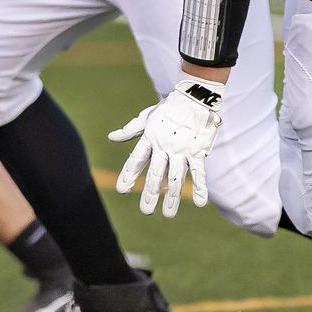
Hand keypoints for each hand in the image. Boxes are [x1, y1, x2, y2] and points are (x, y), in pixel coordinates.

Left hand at [107, 78, 222, 218]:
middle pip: (155, 174)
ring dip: (172, 197)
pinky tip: (199, 202)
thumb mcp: (146, 117)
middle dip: (150, 194)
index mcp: (150, 138)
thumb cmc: (169, 107)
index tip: (122, 190)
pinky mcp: (197, 151)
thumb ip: (130, 130)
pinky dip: (200, 187)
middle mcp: (164, 146)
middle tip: (146, 211)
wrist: (194, 96)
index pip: (136, 160)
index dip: (129, 175)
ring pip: (175, 177)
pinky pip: (199, 172)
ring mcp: (181, 150)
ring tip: (168, 215)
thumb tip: (111, 137)